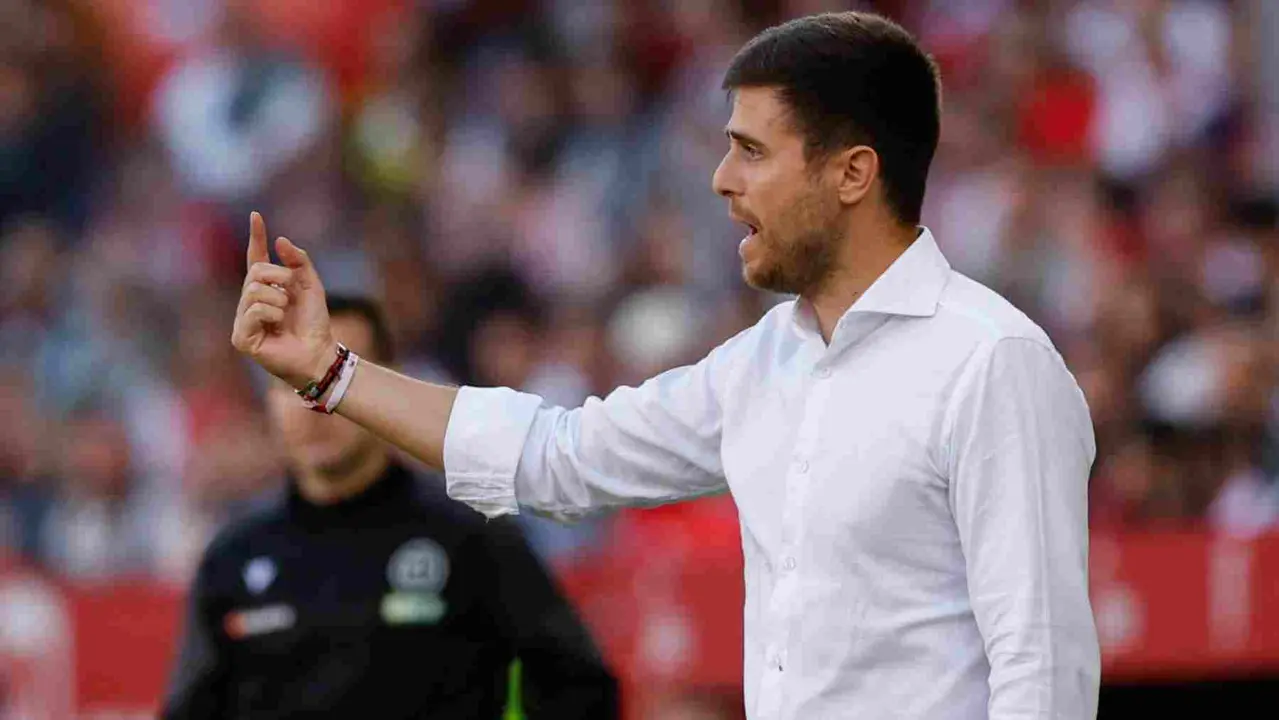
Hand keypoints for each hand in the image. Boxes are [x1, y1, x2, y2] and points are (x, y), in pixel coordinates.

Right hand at [230, 212, 335, 388]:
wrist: (319, 352)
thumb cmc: (314, 322)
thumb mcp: (311, 285)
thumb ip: (298, 261)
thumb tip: (279, 241)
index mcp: (265, 289)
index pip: (255, 258)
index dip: (255, 237)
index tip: (256, 215)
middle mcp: (250, 302)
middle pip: (256, 272)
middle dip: (280, 278)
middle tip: (291, 295)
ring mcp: (243, 320)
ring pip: (254, 290)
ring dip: (278, 299)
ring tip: (285, 314)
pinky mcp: (241, 337)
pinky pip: (254, 310)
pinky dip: (271, 313)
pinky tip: (277, 326)